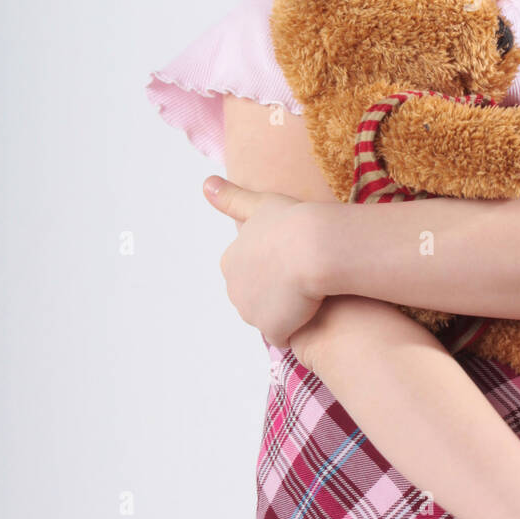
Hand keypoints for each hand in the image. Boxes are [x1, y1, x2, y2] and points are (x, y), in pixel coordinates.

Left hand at [202, 176, 325, 348]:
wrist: (314, 246)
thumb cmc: (291, 221)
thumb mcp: (259, 202)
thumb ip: (231, 198)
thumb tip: (205, 184)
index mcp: (230, 261)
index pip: (249, 272)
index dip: (272, 267)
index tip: (292, 258)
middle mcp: (234, 290)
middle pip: (256, 297)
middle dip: (276, 292)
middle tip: (304, 276)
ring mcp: (252, 313)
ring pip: (271, 316)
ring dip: (287, 311)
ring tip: (311, 293)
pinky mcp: (273, 329)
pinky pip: (284, 334)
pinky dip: (297, 327)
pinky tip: (313, 312)